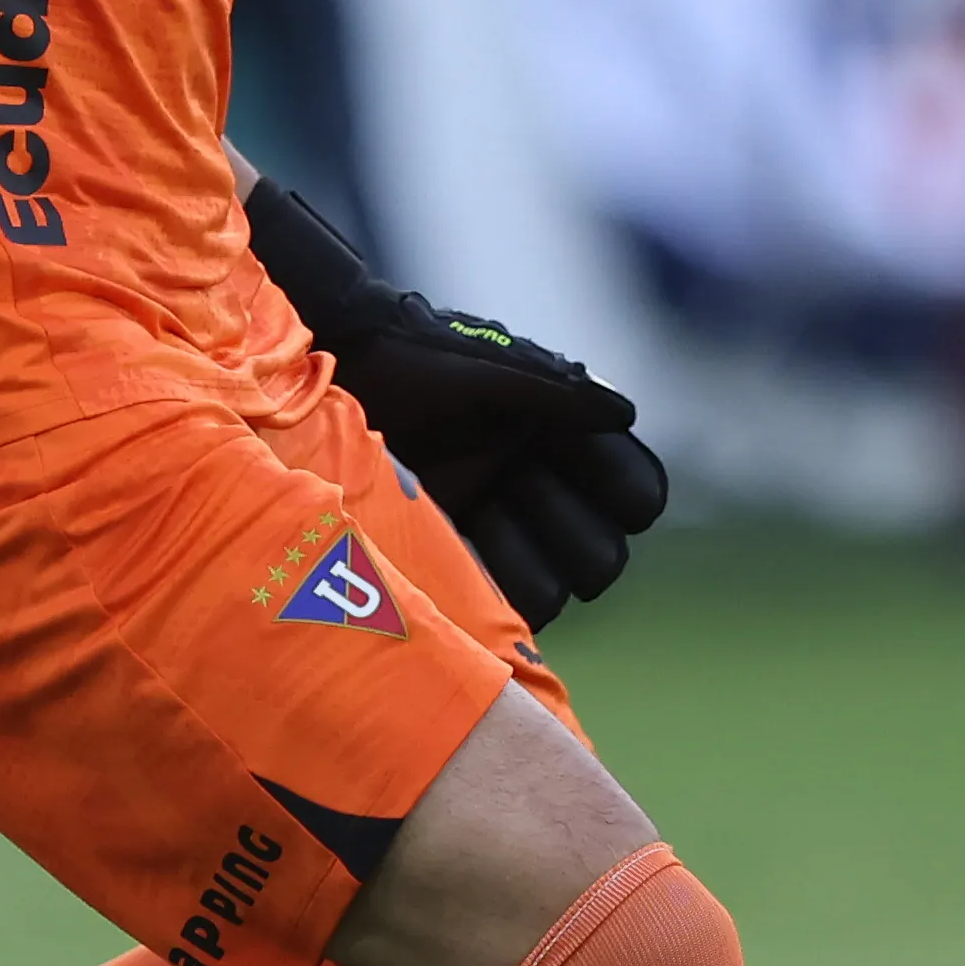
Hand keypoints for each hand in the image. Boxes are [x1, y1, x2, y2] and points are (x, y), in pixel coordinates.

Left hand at [246, 174, 672, 617]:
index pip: (632, 489)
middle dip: (569, 530)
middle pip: (602, 554)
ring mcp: (499, 527)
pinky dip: (493, 591)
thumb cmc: (411, 360)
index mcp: (563, 438)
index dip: (626, 494)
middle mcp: (539, 488)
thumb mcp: (486, 372)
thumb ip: (556, 393)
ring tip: (481, 513)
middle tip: (519, 485)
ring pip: (557, 589)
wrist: (332, 379)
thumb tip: (624, 412)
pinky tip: (458, 550)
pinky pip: (503, 605)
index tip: (604, 485)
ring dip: (527, 561)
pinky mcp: (456, 559)